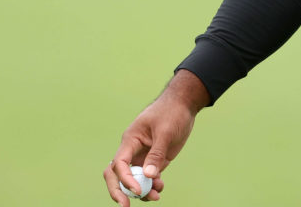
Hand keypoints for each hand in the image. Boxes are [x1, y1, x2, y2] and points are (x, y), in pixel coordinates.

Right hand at [103, 70, 209, 204]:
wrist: (183, 105)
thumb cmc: (172, 112)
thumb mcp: (166, 132)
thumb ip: (157, 154)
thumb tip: (148, 176)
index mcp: (130, 140)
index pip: (119, 163)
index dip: (124, 179)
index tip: (137, 190)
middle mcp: (132, 150)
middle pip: (116, 174)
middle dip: (119, 191)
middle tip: (126, 206)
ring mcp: (142, 156)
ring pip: (133, 180)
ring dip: (140, 191)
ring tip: (156, 196)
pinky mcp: (153, 160)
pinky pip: (147, 178)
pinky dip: (151, 186)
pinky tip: (160, 187)